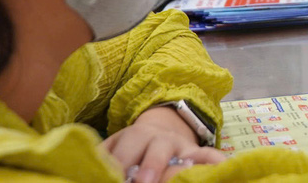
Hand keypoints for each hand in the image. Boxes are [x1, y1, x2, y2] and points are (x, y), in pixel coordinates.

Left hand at [102, 107, 225, 182]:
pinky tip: (223, 169)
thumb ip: (104, 158)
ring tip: (178, 179)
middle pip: (154, 148)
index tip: (112, 177)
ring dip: (183, 167)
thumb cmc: (132, 149)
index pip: (124, 149)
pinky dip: (216, 162)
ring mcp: (182, 146)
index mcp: (134, 136)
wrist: (161, 129)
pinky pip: (211, 156)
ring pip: (185, 152)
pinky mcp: (198, 154)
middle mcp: (159, 139)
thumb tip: (83, 171)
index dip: (118, 164)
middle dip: (149, 166)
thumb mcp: (115, 147)